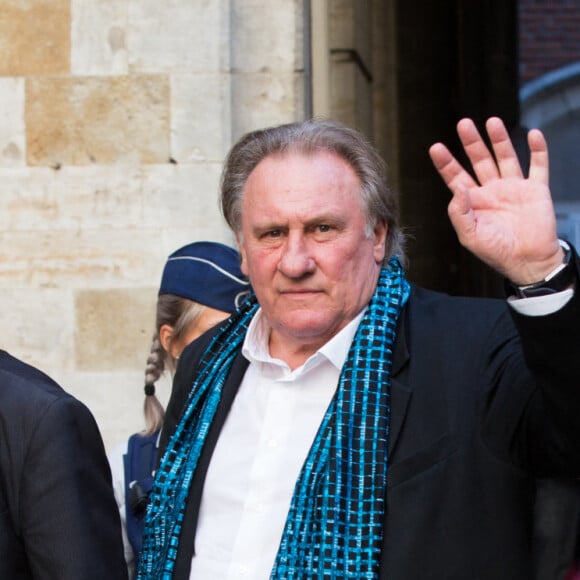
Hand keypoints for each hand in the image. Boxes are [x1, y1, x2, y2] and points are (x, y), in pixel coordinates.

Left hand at [429, 117, 562, 284]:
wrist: (528, 261)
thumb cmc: (497, 252)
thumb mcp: (470, 235)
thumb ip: (459, 212)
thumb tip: (457, 188)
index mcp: (474, 202)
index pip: (456, 177)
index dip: (446, 163)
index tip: (435, 147)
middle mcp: (492, 191)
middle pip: (479, 160)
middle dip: (471, 143)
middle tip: (463, 124)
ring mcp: (514, 188)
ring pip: (505, 157)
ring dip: (499, 139)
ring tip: (492, 121)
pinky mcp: (536, 190)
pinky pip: (538, 165)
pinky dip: (538, 150)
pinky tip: (533, 134)